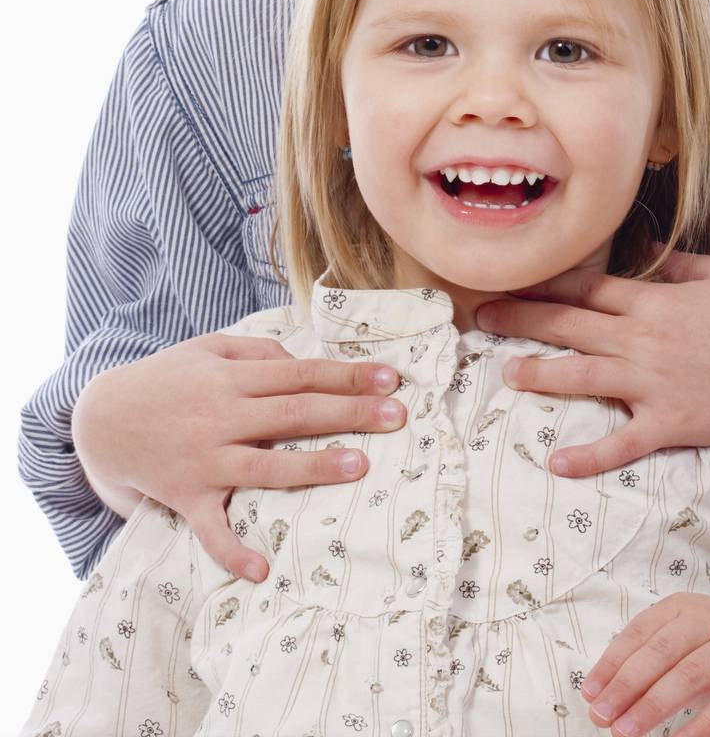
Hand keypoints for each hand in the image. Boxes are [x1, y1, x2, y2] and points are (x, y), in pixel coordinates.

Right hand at [71, 332, 406, 581]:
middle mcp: (223, 417)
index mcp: (232, 379)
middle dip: (349, 413)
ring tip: (359, 466)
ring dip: (313, 467)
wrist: (101, 419)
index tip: (390, 380)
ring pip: (267, 465)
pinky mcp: (186, 497)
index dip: (347, 375)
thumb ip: (256, 352)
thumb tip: (300, 362)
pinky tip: (262, 569)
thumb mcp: (208, 349)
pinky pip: (211, 530)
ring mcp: (205, 460)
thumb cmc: (166, 380)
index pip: (302, 373)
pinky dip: (233, 552)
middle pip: (295, 413)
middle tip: (398, 417)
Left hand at [475, 250, 709, 475]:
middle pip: (570, 324)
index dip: (544, 282)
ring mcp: (654, 381)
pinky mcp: (671, 422)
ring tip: (507, 373)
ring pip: (584, 376)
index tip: (510, 278)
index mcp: (654, 300)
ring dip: (541, 374)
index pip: (586, 286)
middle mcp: (644, 337)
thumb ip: (678, 263)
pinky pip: (622, 441)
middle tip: (481, 315)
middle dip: (522, 318)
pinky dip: (589, 455)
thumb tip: (647, 251)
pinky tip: (556, 463)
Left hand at [580, 595, 709, 736]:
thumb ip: (650, 664)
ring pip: (689, 675)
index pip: (640, 633)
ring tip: (626, 732)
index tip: (590, 694)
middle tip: (602, 716)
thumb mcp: (687, 647)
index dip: (612, 664)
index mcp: (685, 606)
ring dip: (653, 706)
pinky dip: (699, 726)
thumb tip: (603, 696)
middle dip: (626, 686)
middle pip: (661, 652)